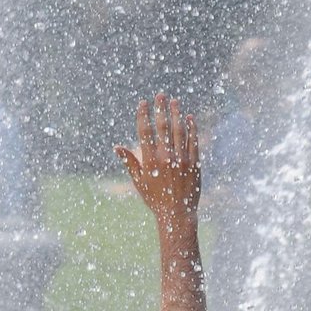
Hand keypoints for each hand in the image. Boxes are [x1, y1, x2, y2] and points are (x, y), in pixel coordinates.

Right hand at [115, 94, 199, 230]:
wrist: (176, 215)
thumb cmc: (155, 200)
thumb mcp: (139, 182)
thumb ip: (130, 162)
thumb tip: (117, 147)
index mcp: (150, 161)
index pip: (145, 131)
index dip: (143, 115)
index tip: (143, 103)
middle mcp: (165, 157)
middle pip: (163, 126)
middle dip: (161, 108)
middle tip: (160, 95)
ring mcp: (181, 159)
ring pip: (179, 130)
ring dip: (176, 113)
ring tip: (174, 101)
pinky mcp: (194, 163)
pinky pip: (193, 141)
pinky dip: (191, 128)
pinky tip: (189, 118)